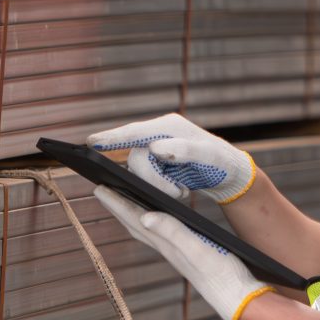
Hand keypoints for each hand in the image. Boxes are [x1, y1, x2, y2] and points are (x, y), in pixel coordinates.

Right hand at [87, 113, 256, 203]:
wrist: (229, 174)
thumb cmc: (222, 162)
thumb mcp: (209, 156)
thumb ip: (185, 150)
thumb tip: (155, 148)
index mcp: (168, 127)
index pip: (134, 132)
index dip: (111, 138)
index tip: (90, 143)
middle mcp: (158, 135)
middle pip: (135, 157)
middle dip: (151, 179)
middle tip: (177, 193)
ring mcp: (156, 150)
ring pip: (139, 171)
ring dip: (157, 186)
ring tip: (181, 191)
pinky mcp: (157, 164)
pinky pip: (146, 178)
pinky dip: (160, 188)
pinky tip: (179, 191)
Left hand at [92, 188, 271, 319]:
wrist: (239, 298)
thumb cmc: (222, 274)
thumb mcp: (199, 249)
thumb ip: (173, 232)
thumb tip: (144, 217)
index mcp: (167, 243)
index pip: (136, 219)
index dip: (117, 204)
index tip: (99, 188)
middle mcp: (168, 248)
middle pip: (135, 225)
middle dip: (118, 207)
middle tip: (102, 190)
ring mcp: (177, 253)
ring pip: (147, 230)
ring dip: (132, 215)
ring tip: (122, 201)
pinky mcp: (189, 255)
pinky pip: (162, 234)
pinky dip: (153, 223)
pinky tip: (158, 220)